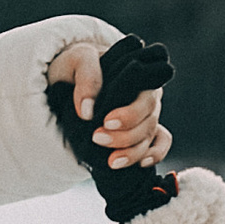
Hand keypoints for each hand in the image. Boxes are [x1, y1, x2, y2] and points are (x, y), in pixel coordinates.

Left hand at [48, 34, 173, 172]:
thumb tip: (88, 112)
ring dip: (132, 152)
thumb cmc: (76, 64)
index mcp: (138, 77)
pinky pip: (160, 144)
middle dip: (125, 136)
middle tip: (97, 138)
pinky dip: (155, 155)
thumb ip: (86, 78)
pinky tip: (140, 164)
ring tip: (110, 161)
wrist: (64, 79)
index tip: (106, 122)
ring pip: (149, 138)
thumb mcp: (77, 59)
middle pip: (148, 122)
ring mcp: (145, 116)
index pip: (146, 98)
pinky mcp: (140, 131)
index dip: (130, 114)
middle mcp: (146, 97)